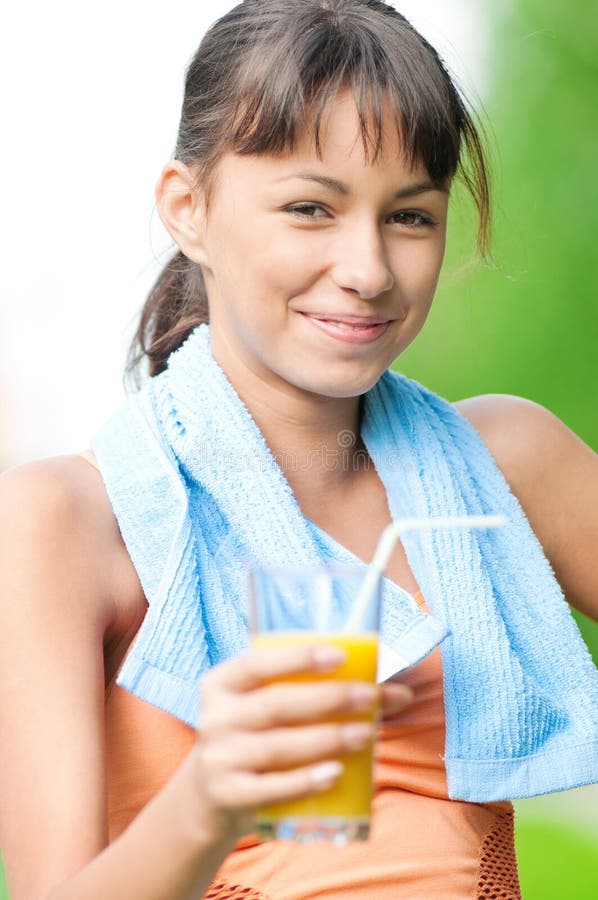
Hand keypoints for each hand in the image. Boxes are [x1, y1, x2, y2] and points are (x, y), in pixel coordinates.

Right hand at [191, 643, 413, 838]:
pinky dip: (305, 781)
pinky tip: (335, 773)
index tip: (340, 656)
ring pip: (278, 746)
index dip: (298, 658)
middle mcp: (215, 718)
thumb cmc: (256, 736)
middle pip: (276, 704)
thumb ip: (310, 690)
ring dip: (326, 739)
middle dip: (329, 698)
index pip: (256, 663)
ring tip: (364, 734)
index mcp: (221, 684)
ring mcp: (219, 759)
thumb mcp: (263, 706)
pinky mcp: (229, 796)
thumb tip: (395, 691)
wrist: (211, 796)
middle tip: (369, 697)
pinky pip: (271, 789)